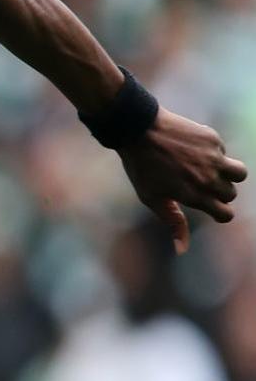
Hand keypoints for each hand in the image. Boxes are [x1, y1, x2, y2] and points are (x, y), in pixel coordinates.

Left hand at [119, 108, 244, 252]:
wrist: (139, 130)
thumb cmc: (142, 167)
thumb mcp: (152, 198)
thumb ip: (172, 222)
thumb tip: (182, 249)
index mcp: (194, 195)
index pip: (226, 214)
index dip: (220, 213)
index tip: (212, 208)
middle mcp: (208, 178)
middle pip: (231, 194)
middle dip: (221, 193)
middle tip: (203, 185)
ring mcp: (213, 158)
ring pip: (240, 173)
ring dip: (230, 174)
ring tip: (213, 171)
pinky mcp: (214, 140)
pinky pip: (224, 151)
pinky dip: (214, 153)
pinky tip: (194, 150)